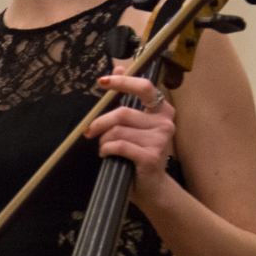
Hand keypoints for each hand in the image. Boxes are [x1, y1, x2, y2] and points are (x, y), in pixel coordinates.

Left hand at [86, 67, 176, 203]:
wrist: (152, 187)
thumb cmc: (141, 153)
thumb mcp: (135, 124)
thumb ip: (129, 97)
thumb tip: (118, 67)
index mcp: (162, 110)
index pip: (144, 87)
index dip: (122, 82)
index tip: (102, 82)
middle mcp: (166, 122)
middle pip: (123, 113)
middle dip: (101, 122)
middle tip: (89, 131)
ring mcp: (161, 139)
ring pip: (118, 131)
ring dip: (104, 141)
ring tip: (104, 148)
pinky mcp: (152, 156)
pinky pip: (120, 145)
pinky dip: (107, 150)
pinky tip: (107, 155)